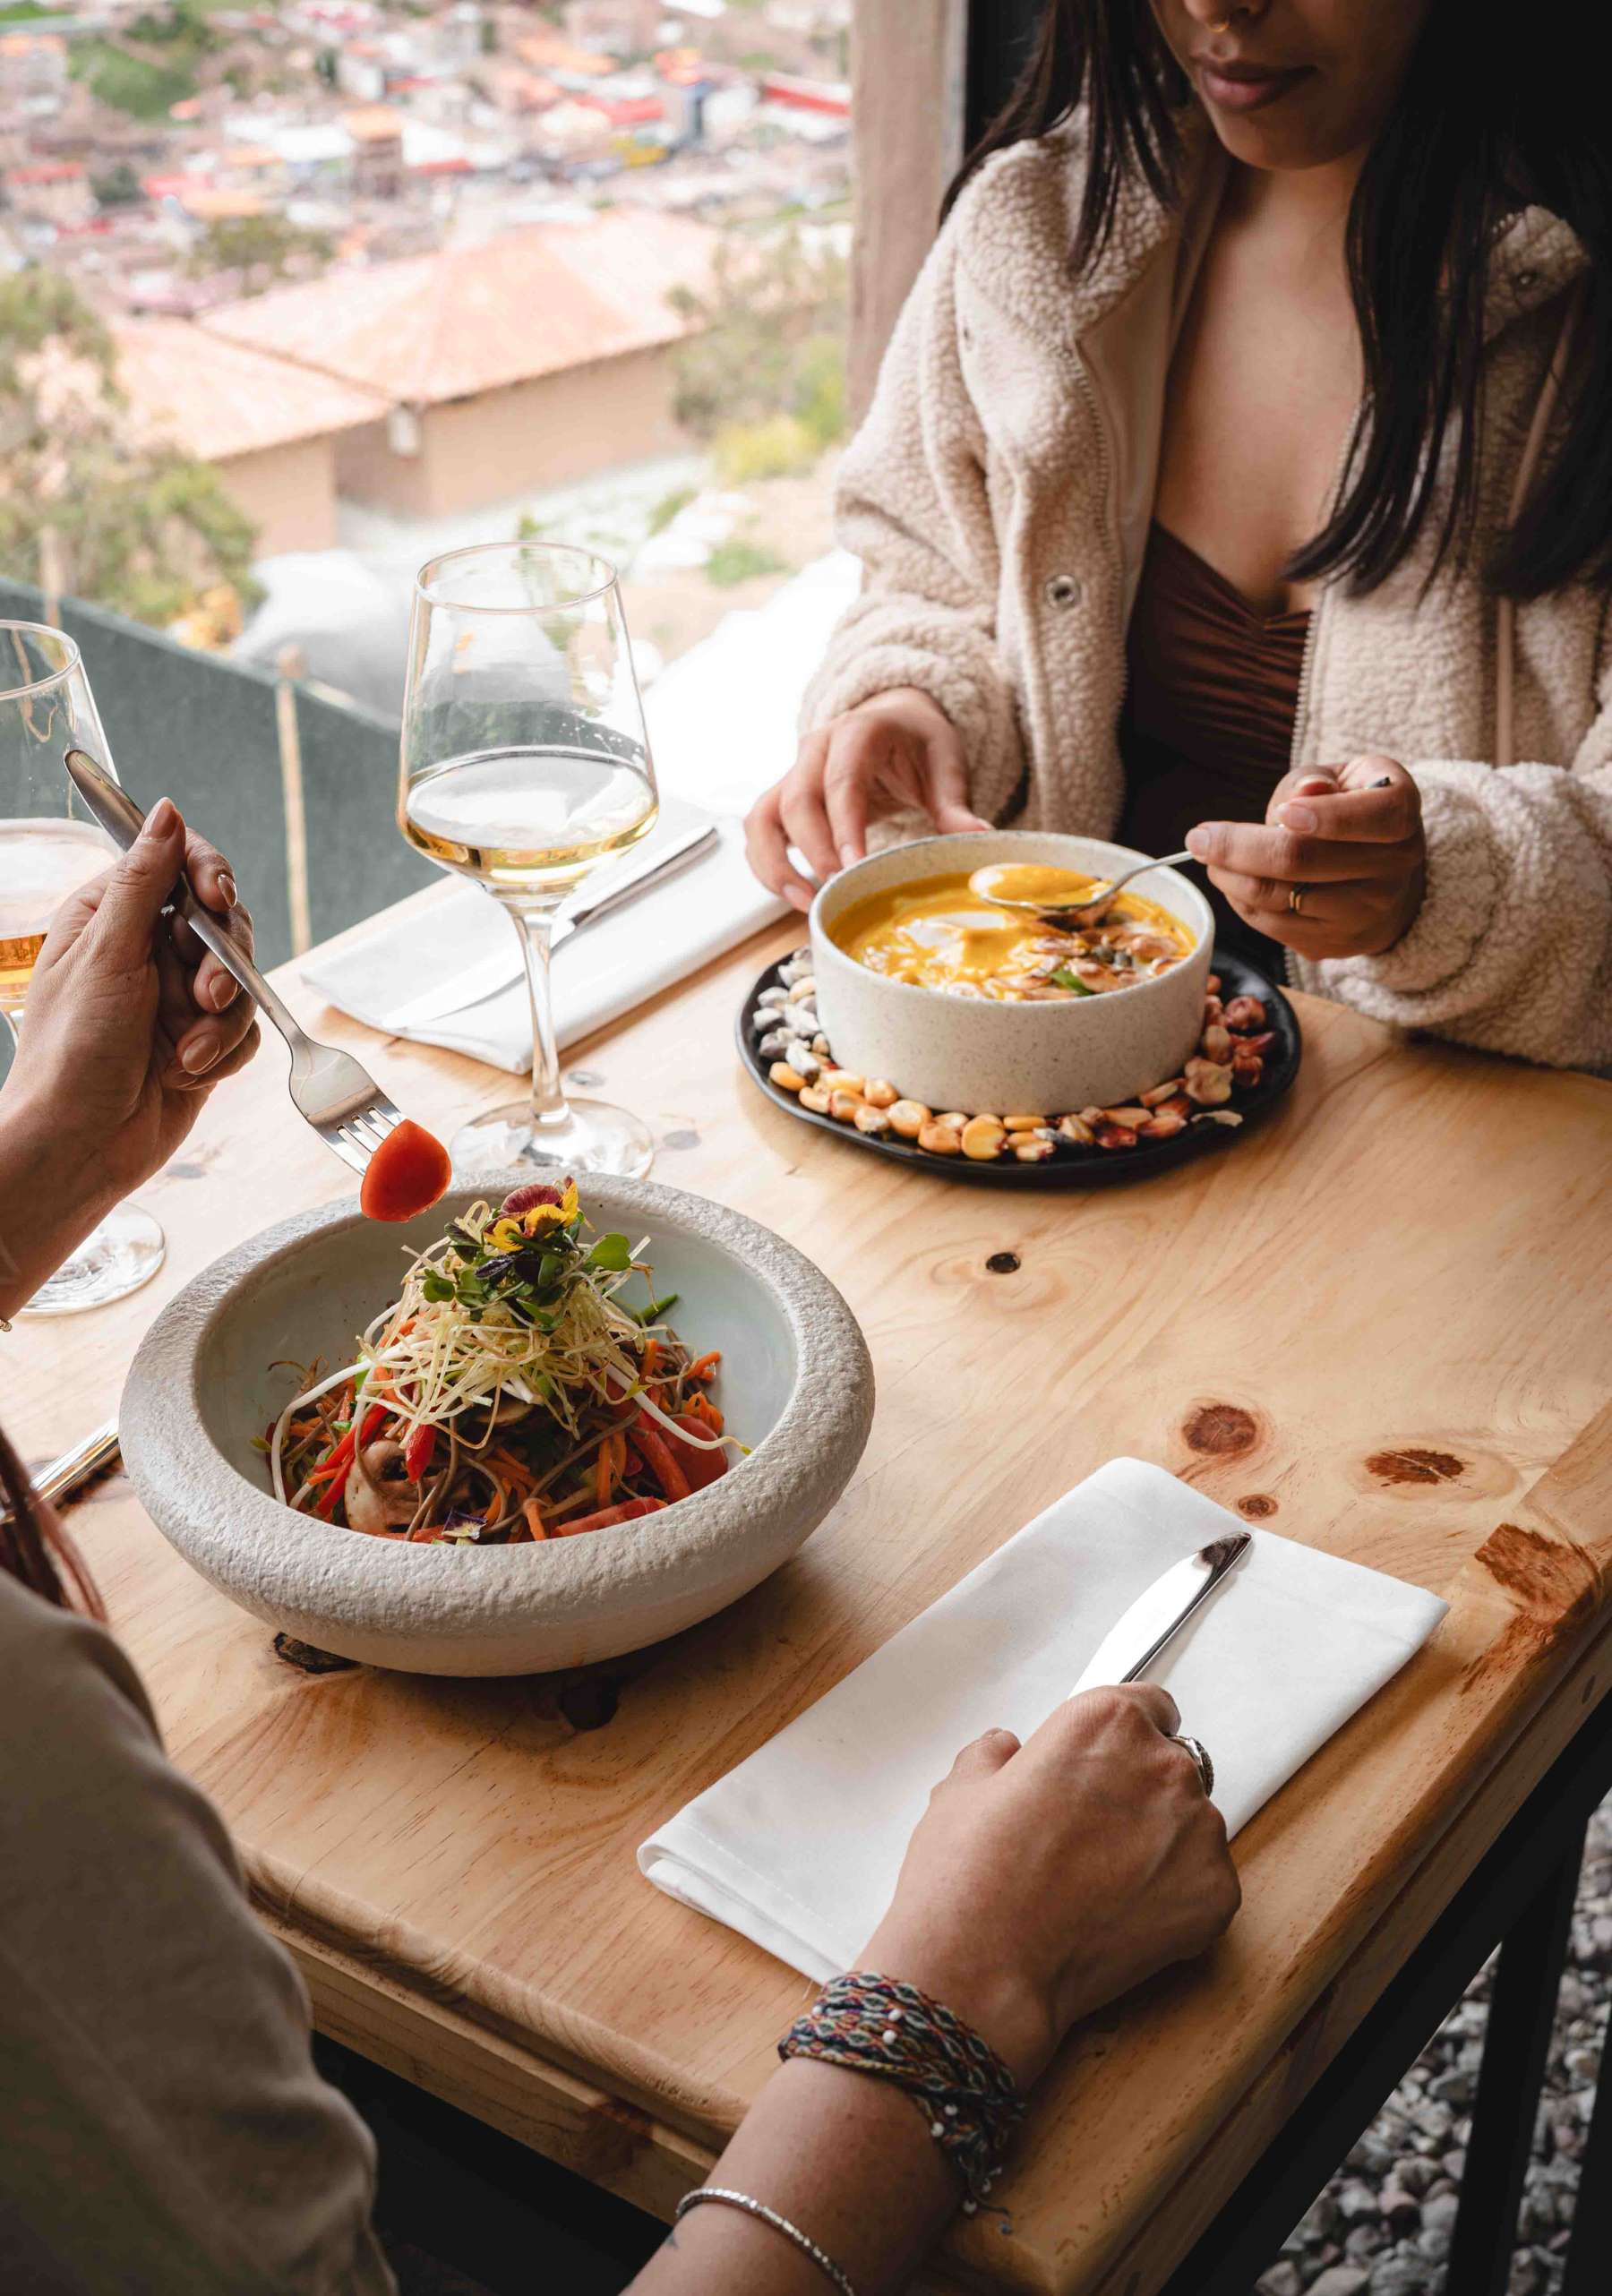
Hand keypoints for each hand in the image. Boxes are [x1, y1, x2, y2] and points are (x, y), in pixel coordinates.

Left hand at [1, 796, 259, 1207]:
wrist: (80, 1146)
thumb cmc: (73, 1052)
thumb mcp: (107, 954)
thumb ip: (144, 881)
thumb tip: (166, 810)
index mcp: (111, 917)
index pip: (177, 866)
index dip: (207, 876)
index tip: (218, 899)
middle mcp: (146, 951)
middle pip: (222, 924)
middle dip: (220, 965)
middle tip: (201, 998)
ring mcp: (176, 999)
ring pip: (242, 982)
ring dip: (220, 1022)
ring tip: (186, 1053)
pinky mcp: (202, 1043)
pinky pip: (246, 1032)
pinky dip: (224, 1054)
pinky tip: (188, 1074)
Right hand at [745, 688, 990, 910]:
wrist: (892, 722)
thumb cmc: (918, 742)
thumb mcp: (945, 762)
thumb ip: (955, 802)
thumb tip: (979, 837)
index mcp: (858, 731)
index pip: (842, 778)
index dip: (843, 824)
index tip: (852, 866)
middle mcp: (815, 749)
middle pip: (797, 800)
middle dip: (813, 851)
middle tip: (837, 889)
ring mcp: (793, 774)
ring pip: (763, 818)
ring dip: (775, 864)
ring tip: (804, 902)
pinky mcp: (783, 800)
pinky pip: (760, 834)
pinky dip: (768, 868)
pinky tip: (795, 896)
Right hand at [860, 1686, 1240, 2088]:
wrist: (984, 1967)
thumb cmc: (968, 1876)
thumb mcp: (963, 1789)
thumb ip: (997, 1756)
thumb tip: (1005, 1753)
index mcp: (1106, 1722)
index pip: (1151, 1706)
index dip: (1126, 1738)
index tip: (1114, 1764)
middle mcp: (1163, 1765)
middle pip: (1172, 1766)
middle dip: (1141, 1795)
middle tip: (1093, 1837)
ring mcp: (1199, 1831)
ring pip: (1192, 1827)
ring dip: (1162, 1846)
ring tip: (1103, 1886)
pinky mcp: (1217, 1895)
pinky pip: (1206, 1884)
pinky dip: (1177, 1900)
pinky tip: (1123, 1918)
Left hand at [1185, 754, 1426, 958]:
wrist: (1382, 871)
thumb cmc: (1351, 809)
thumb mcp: (1344, 777)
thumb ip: (1316, 780)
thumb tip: (1305, 791)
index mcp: (1400, 816)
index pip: (1371, 819)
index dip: (1326, 817)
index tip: (1282, 812)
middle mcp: (1392, 869)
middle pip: (1303, 862)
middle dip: (1239, 848)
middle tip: (1199, 839)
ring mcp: (1365, 914)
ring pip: (1279, 898)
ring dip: (1230, 877)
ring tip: (1210, 856)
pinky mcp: (1337, 944)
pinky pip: (1273, 926)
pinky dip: (1241, 902)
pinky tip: (1233, 880)